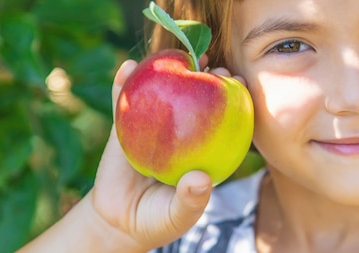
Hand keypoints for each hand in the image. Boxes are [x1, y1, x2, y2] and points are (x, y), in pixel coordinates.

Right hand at [91, 55, 246, 250]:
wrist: (119, 223)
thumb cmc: (157, 220)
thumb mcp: (177, 216)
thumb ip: (190, 202)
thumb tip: (200, 180)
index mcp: (202, 150)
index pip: (222, 121)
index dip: (233, 102)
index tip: (239, 85)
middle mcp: (180, 133)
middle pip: (195, 99)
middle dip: (208, 78)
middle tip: (214, 66)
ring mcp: (152, 126)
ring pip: (162, 93)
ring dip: (169, 70)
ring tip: (179, 54)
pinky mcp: (125, 126)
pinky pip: (124, 102)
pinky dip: (124, 84)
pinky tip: (129, 68)